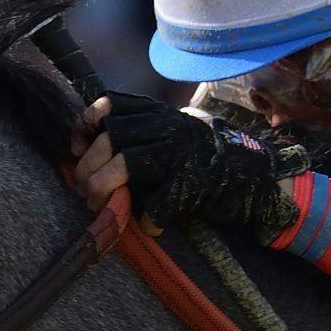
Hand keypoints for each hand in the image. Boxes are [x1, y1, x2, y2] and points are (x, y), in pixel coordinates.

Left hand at [75, 92, 308, 239]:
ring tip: (101, 207)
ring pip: (125, 165)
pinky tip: (150, 226)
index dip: (86, 125)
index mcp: (157, 113)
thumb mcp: (168, 136)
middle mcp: (167, 126)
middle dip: (87, 168)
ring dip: (103, 189)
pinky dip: (149, 219)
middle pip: (110, 138)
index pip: (109, 104)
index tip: (77, 148)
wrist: (253, 177)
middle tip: (85, 191)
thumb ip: (136, 138)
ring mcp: (180, 152)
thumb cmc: (202, 161)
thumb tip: (88, 160)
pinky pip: (158, 203)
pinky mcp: (192, 182)